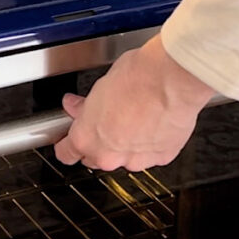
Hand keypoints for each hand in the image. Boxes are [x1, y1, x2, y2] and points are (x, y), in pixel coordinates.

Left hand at [54, 35, 214, 171]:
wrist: (172, 80)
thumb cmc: (136, 78)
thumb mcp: (99, 87)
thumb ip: (85, 106)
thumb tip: (78, 107)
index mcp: (86, 138)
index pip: (66, 154)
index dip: (66, 146)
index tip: (68, 141)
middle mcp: (109, 155)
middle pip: (95, 158)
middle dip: (98, 143)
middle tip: (105, 120)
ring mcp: (136, 159)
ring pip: (125, 158)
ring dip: (126, 143)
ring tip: (135, 117)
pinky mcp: (161, 157)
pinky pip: (150, 154)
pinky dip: (150, 142)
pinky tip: (153, 122)